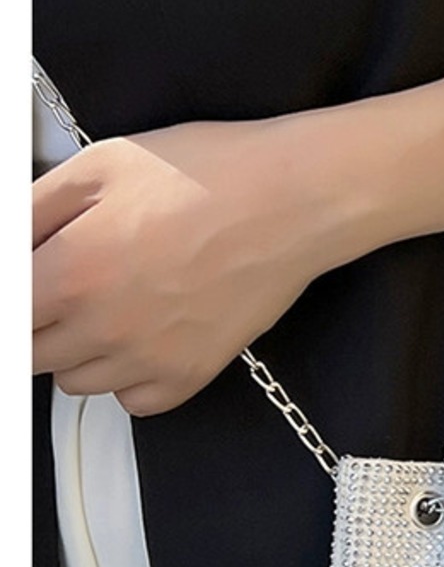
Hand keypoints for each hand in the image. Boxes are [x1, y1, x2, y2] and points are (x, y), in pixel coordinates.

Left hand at [32, 119, 320, 416]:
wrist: (292, 201)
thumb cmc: (210, 175)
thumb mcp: (103, 165)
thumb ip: (32, 210)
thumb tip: (10, 244)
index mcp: (73, 271)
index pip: (6, 316)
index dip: (15, 298)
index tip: (31, 288)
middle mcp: (106, 327)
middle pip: (32, 355)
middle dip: (39, 321)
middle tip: (68, 286)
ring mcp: (151, 358)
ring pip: (75, 382)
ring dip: (78, 350)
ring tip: (110, 306)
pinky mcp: (191, 374)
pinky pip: (133, 402)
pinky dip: (127, 379)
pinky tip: (143, 337)